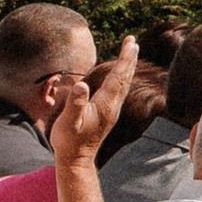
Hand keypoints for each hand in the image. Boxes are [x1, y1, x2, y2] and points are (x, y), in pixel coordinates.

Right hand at [48, 38, 135, 161]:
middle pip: (124, 77)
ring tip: (130, 53)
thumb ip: (75, 103)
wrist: (75, 160)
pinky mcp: (107, 113)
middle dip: (129, 58)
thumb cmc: (69, 141)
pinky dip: (121, 77)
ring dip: (127, 67)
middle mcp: (112, 105)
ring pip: (123, 84)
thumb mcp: (68, 122)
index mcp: (105, 104)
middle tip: (133, 41)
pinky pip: (118, 90)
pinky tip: (119, 75)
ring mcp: (111, 110)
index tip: (131, 43)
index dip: (125, 59)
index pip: (118, 76)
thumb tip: (82, 84)